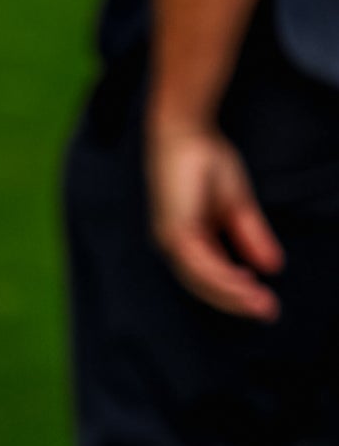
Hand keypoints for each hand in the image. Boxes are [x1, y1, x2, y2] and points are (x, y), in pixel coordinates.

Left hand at [146, 118, 283, 320]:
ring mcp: (172, 239)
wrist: (187, 132)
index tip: (264, 304)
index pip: (209, 277)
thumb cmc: (206, 161)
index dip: (236, 292)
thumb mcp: (237, 204)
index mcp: (187, 240)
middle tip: (267, 313)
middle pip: (205, 286)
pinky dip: (223, 277)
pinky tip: (246, 283)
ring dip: (233, 294)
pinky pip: (200, 264)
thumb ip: (251, 236)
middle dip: (237, 301)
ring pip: (203, 280)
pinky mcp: (175, 231)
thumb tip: (273, 266)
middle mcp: (175, 245)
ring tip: (261, 304)